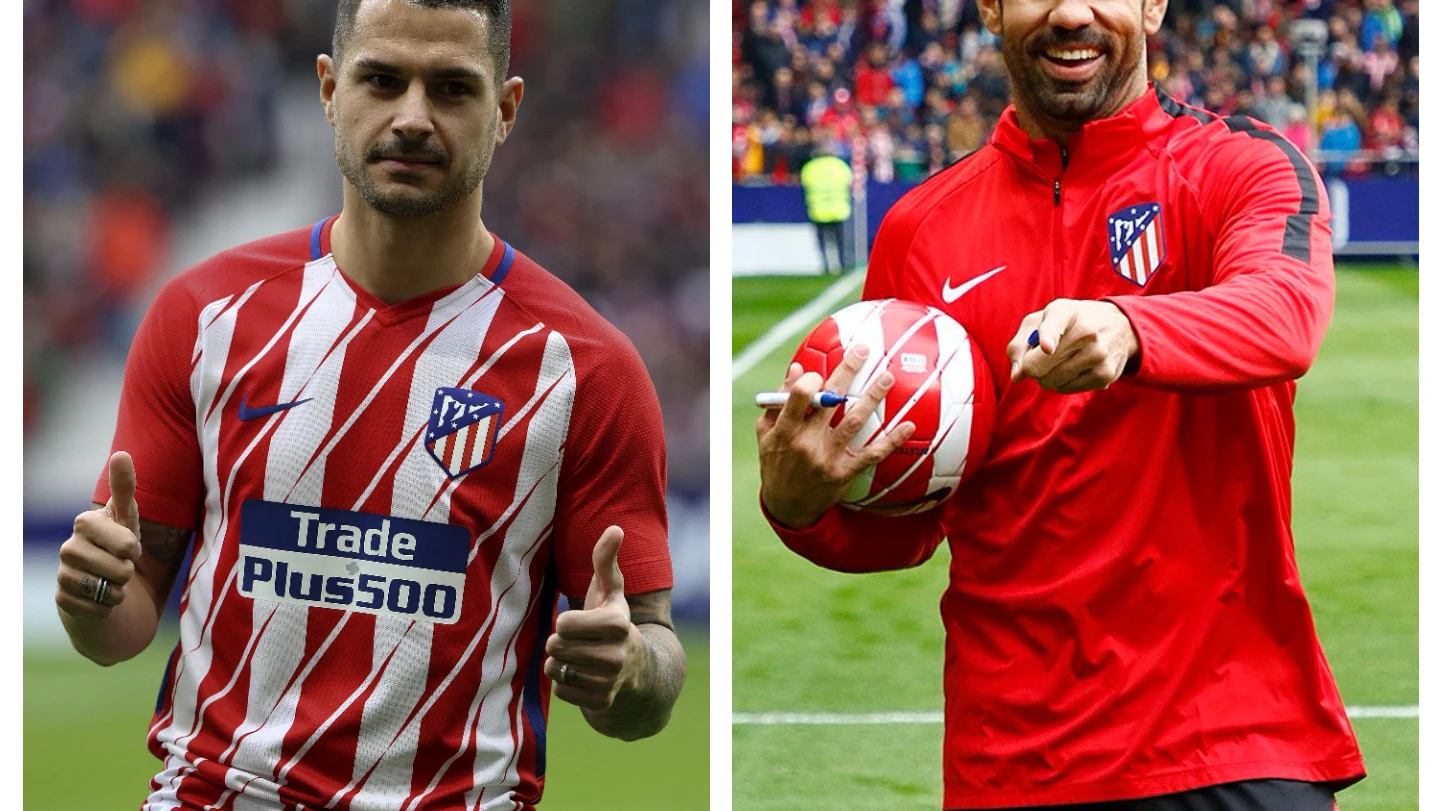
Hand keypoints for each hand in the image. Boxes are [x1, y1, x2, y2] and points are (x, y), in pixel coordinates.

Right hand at [56, 452, 142, 618]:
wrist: (104, 585)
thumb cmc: (119, 546)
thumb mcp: (129, 518)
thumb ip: (125, 488)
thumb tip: (121, 453)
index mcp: (85, 523)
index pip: (126, 543)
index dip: (134, 549)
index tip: (128, 546)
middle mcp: (68, 547)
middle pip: (121, 570)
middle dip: (130, 572)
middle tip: (121, 567)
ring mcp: (63, 575)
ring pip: (112, 591)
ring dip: (121, 591)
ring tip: (112, 582)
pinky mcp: (63, 601)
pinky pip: (101, 609)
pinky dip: (109, 608)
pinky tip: (101, 599)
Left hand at [544, 526, 643, 710]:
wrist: (635, 668)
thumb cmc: (612, 621)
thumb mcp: (610, 591)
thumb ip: (605, 560)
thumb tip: (615, 527)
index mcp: (618, 623)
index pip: (563, 624)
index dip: (566, 622)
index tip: (583, 623)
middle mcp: (617, 654)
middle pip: (557, 646)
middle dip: (561, 642)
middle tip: (579, 641)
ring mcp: (610, 680)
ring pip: (556, 668)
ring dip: (561, 662)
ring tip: (580, 657)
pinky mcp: (601, 701)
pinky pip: (560, 690)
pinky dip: (565, 683)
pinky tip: (582, 676)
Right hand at [756, 345, 915, 527]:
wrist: (788, 507)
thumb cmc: (776, 462)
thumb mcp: (767, 433)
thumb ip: (780, 402)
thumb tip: (797, 369)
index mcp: (785, 430)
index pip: (799, 397)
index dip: (811, 379)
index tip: (821, 369)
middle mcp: (807, 443)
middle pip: (830, 401)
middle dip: (847, 371)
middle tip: (863, 349)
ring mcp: (828, 458)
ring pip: (854, 422)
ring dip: (872, 396)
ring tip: (887, 376)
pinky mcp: (845, 472)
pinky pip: (872, 454)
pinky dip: (892, 440)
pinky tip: (909, 425)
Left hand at [1007, 299, 1139, 393]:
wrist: (1118, 325)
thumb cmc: (1069, 323)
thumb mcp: (1041, 320)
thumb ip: (1019, 345)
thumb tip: (1016, 376)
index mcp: (1065, 312)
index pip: (1054, 325)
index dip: (1048, 337)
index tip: (1047, 347)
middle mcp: (1086, 332)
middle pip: (1037, 368)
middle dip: (1033, 366)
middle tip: (1044, 354)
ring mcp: (1098, 355)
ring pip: (1050, 382)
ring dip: (1048, 375)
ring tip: (1063, 358)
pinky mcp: (1106, 375)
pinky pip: (1065, 389)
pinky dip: (1063, 382)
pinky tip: (1076, 366)